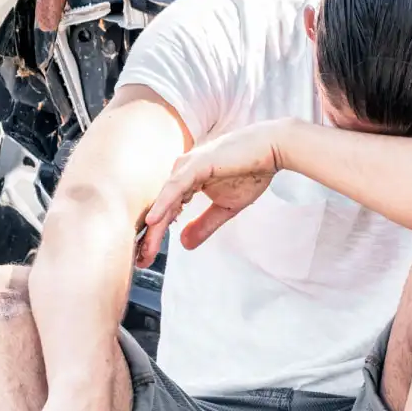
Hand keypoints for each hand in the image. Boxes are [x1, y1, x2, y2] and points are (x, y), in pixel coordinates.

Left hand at [137, 121, 283, 265]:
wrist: (271, 149)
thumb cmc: (252, 172)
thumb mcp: (226, 207)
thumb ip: (204, 224)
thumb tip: (183, 244)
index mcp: (187, 181)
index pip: (167, 211)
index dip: (157, 236)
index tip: (147, 258)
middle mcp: (181, 172)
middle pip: (161, 208)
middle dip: (150, 236)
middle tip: (140, 261)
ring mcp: (187, 166)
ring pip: (166, 200)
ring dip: (154, 226)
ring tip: (143, 249)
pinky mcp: (196, 163)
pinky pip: (176, 187)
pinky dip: (163, 204)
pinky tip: (153, 221)